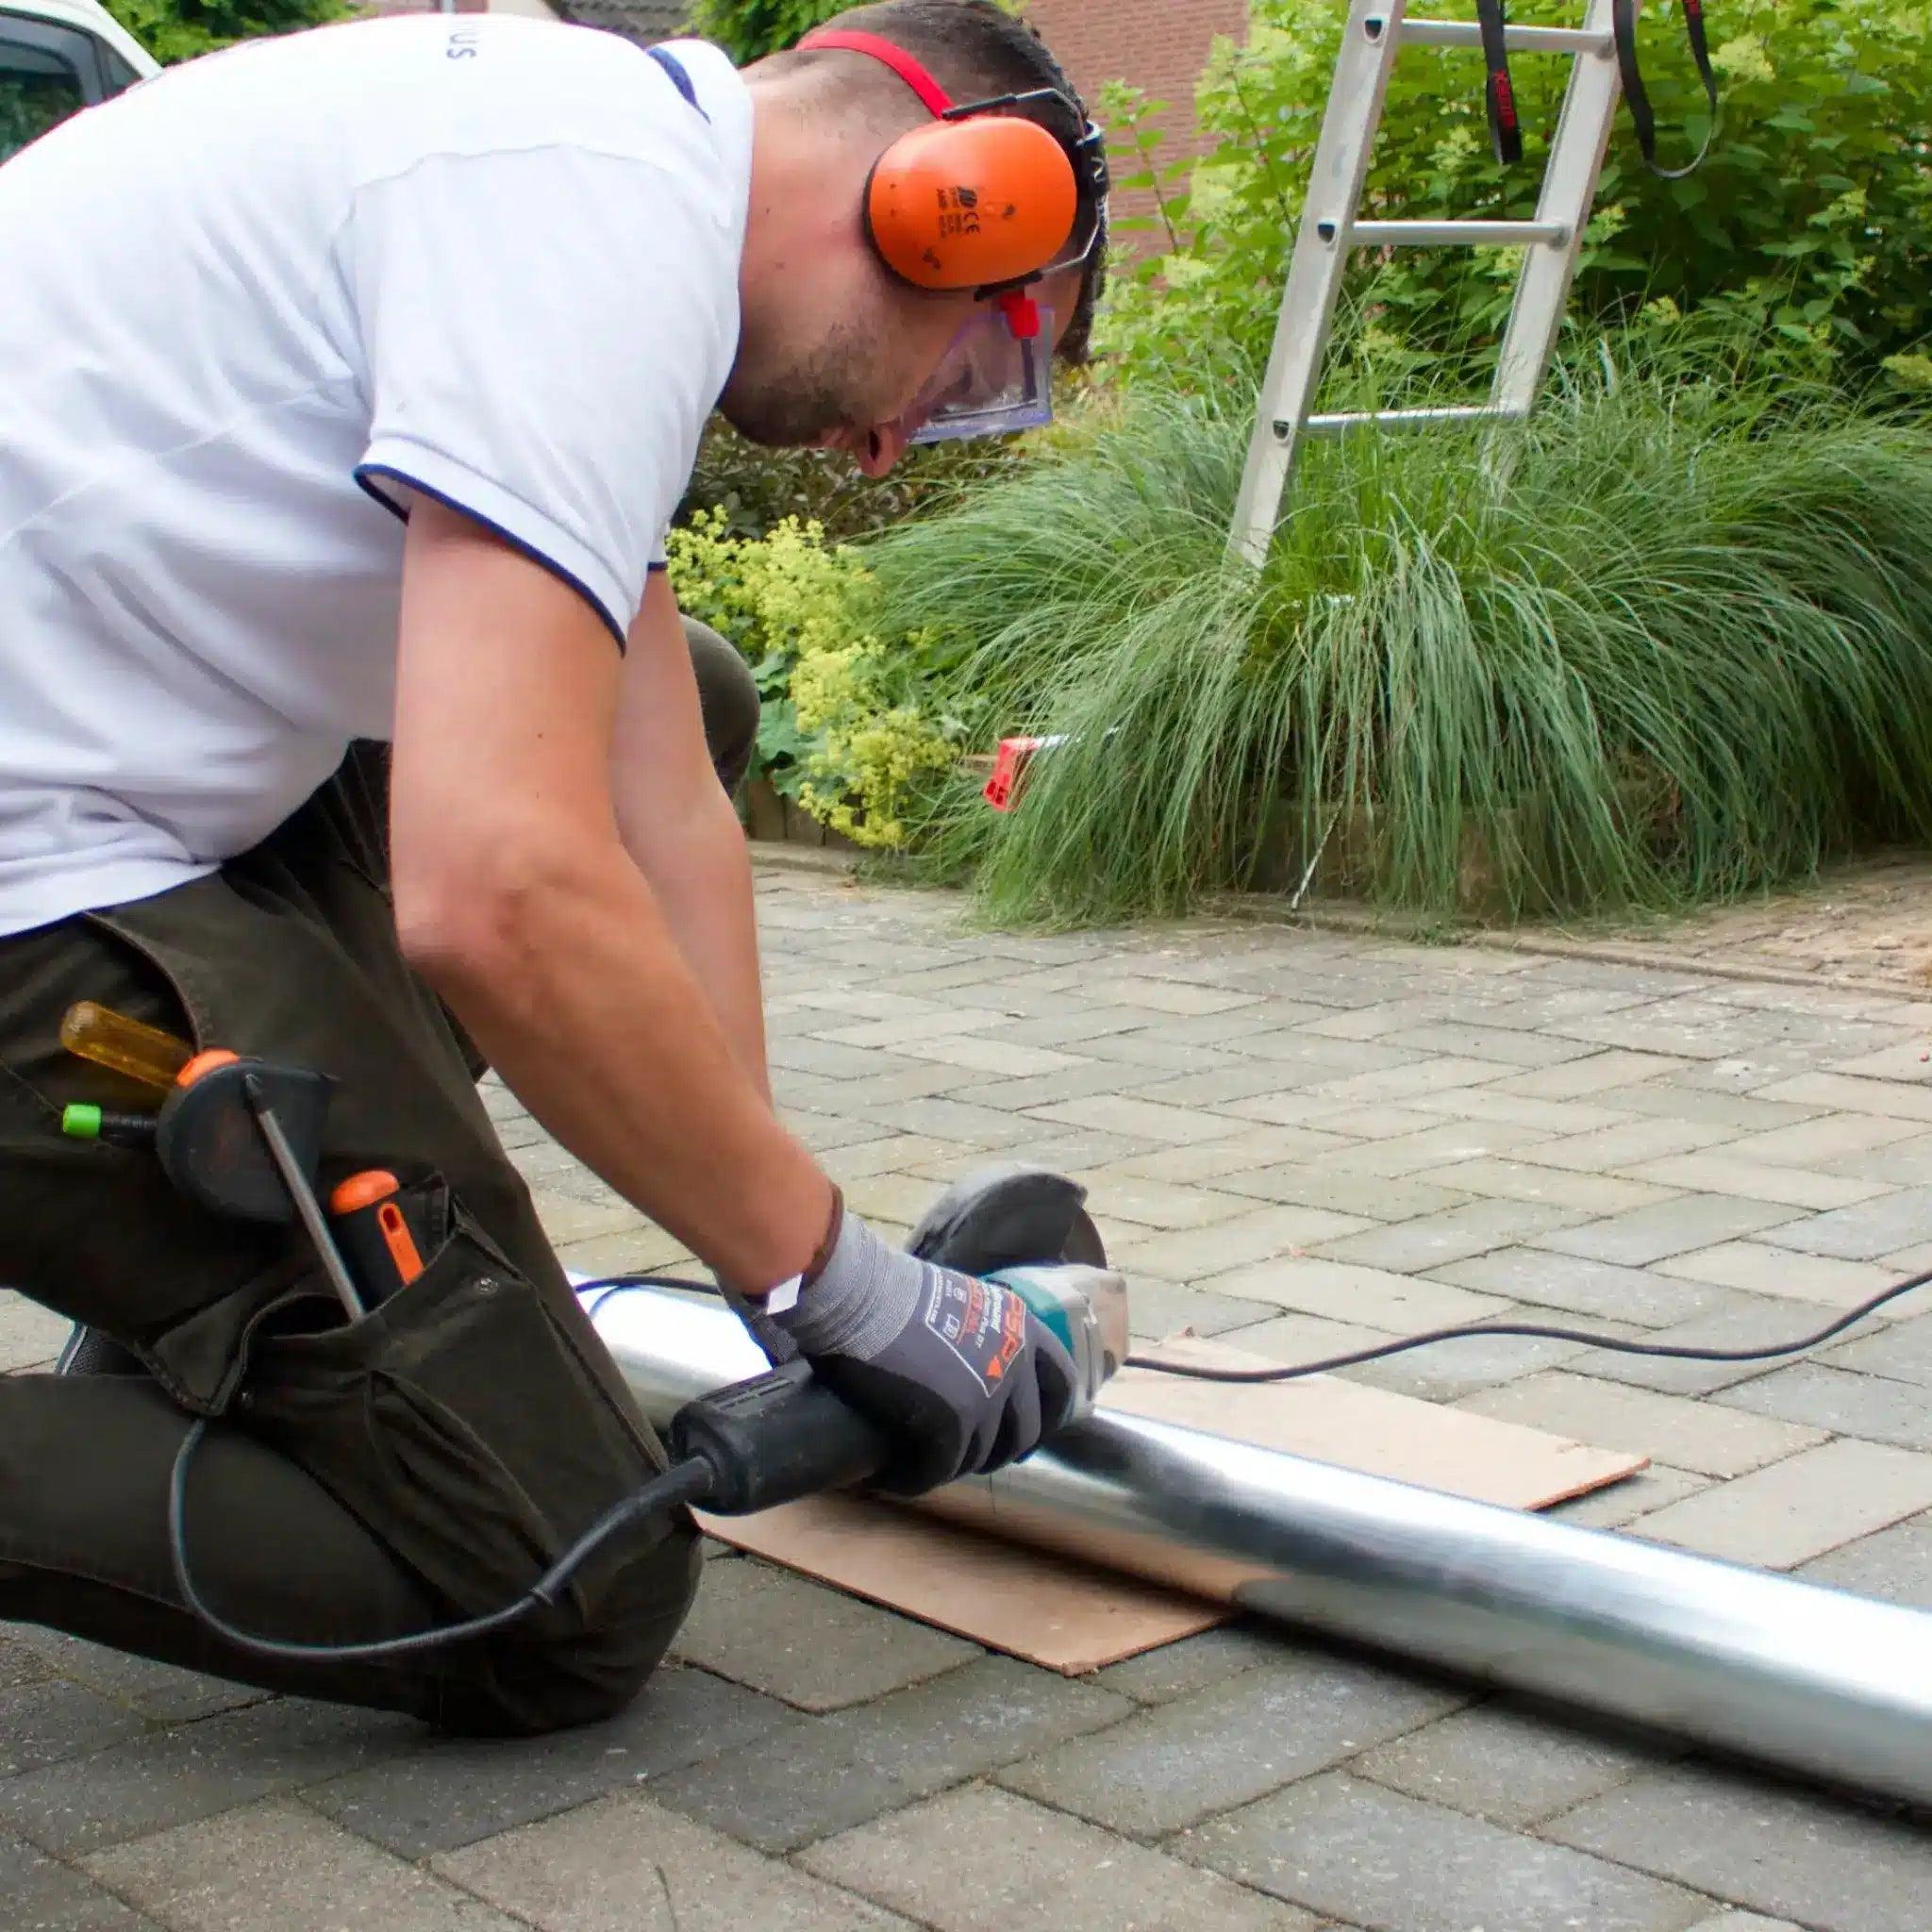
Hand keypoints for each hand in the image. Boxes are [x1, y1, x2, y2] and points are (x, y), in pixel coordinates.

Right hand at [745, 1198, 1078, 1495]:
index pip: (1062, 1381)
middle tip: (968, 1458)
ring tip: (921, 1464)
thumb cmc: (894, 1290)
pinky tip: (893, 1477)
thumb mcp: (960, 1302)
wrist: (862, 1295)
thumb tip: (966, 1369)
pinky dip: (915, 1478)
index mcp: (1021, 1327)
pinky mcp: (954, 1424)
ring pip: (981, 1456)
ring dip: (952, 1466)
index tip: (1031, 1433)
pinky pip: (939, 1469)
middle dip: (999, 1451)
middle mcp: (1015, 1362)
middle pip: (1026, 1431)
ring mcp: (989, 1396)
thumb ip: (980, 1337)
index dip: (1051, 1414)